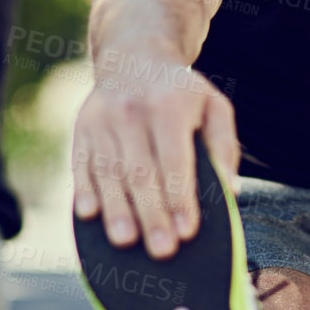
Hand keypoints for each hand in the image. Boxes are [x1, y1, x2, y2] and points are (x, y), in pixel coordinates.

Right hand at [71, 54, 238, 260]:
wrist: (134, 57)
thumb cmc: (181, 93)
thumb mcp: (214, 106)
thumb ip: (224, 146)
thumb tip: (229, 190)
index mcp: (168, 105)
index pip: (174, 160)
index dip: (180, 198)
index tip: (188, 232)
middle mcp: (131, 111)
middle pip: (140, 172)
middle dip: (151, 215)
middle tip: (163, 251)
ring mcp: (101, 120)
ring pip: (107, 173)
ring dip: (116, 210)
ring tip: (125, 243)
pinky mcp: (81, 130)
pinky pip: (80, 165)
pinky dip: (84, 191)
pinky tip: (89, 216)